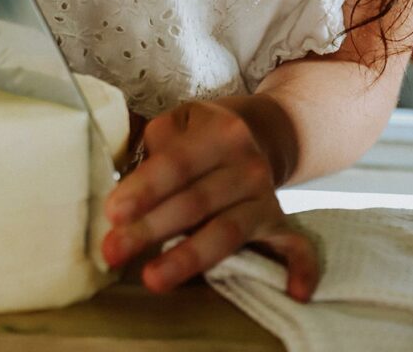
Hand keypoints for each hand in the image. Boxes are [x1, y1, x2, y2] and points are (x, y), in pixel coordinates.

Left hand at [103, 99, 319, 302]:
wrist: (253, 134)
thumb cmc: (200, 135)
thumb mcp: (179, 121)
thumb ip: (155, 144)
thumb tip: (128, 182)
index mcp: (221, 133)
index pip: (178, 163)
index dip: (145, 188)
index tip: (113, 211)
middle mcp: (248, 165)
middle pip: (196, 202)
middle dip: (151, 228)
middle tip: (113, 250)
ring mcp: (266, 197)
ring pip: (227, 232)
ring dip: (188, 257)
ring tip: (152, 279)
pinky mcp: (280, 223)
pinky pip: (296, 247)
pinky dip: (300, 268)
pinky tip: (293, 292)